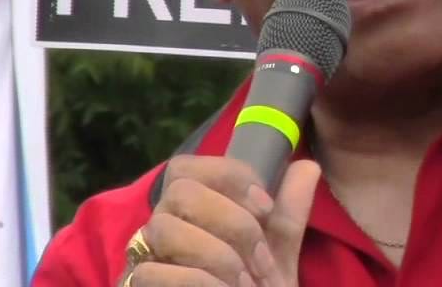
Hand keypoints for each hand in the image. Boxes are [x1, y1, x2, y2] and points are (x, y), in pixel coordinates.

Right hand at [127, 156, 320, 286]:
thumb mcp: (278, 255)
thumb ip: (288, 213)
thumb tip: (307, 167)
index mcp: (190, 213)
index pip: (186, 167)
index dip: (229, 175)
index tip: (266, 207)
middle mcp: (163, 230)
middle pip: (179, 190)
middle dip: (232, 221)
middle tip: (260, 258)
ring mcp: (145, 260)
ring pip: (164, 227)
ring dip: (217, 255)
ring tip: (245, 283)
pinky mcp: (134, 286)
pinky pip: (151, 272)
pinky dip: (196, 282)